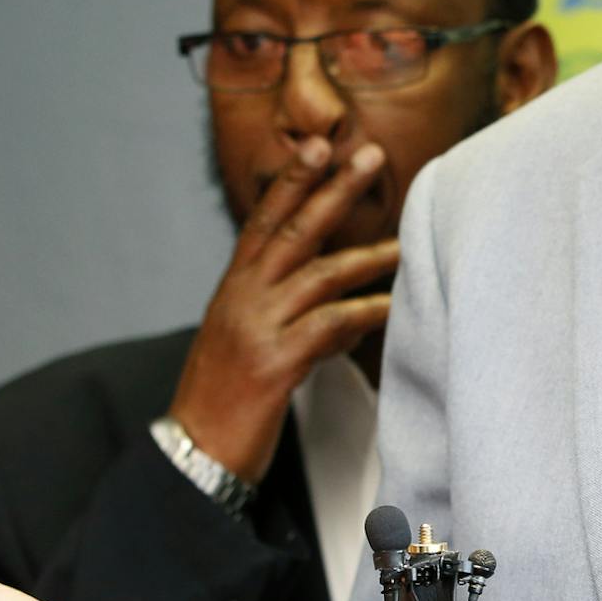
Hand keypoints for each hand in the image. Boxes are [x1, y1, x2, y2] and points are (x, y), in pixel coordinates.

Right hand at [171, 137, 398, 479]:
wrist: (194, 456)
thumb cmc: (224, 402)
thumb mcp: (250, 345)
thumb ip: (293, 319)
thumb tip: (348, 314)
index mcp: (234, 289)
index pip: (262, 219)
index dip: (292, 180)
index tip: (319, 144)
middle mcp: (242, 298)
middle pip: (292, 229)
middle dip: (333, 190)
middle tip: (370, 156)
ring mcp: (256, 328)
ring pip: (319, 275)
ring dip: (369, 257)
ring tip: (407, 243)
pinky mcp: (274, 364)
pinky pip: (329, 326)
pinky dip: (365, 314)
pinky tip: (394, 308)